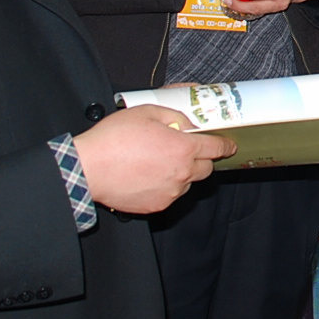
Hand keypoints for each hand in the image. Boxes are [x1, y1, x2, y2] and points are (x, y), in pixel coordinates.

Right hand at [74, 104, 234, 213]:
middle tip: (184, 150)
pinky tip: (147, 175)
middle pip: (206, 169)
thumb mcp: (148, 113)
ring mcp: (169, 192)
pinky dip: (165, 186)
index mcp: (183, 149)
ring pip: (187, 183)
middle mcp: (181, 174)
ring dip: (181, 173)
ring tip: (157, 162)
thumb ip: (176, 117)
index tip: (229, 145)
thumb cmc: (114, 139)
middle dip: (201, 159)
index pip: (216, 148)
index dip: (225, 145)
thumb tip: (189, 125)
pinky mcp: (156, 205)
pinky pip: (170, 195)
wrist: (88, 168)